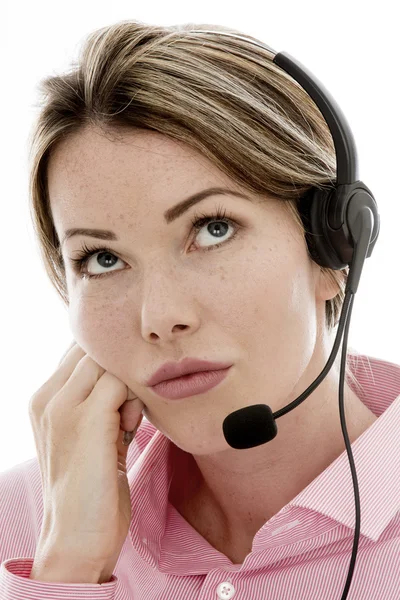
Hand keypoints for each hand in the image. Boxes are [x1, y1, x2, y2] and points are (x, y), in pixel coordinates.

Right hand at [28, 341, 144, 582]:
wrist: (77, 536)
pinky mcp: (88, 420)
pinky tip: (129, 428)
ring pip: (108, 364)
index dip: (108, 367)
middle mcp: (47, 398)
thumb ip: (98, 399)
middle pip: (94, 352)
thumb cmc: (90, 485)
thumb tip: (126, 372)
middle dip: (118, 373)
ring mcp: (64, 408)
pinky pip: (121, 384)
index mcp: (43, 398)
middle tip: (124, 409)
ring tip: (125, 422)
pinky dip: (133, 403)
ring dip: (127, 388)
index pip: (79, 351)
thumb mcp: (88, 433)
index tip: (118, 398)